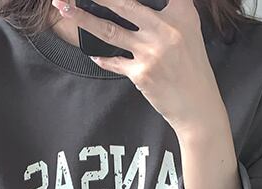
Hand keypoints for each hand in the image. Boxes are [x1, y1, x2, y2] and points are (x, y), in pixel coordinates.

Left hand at [50, 0, 229, 141]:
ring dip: (83, 18)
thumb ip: (168, 12)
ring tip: (64, 9)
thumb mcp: (188, 30)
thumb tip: (130, 6)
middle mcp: (167, 27)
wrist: (197, 106)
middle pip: (123, 3)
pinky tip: (92, 53)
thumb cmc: (191, 68)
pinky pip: (113, 60)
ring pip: (109, 29)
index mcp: (181, 11)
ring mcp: (152, 51)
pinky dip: (101, 57)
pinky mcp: (141, 73)